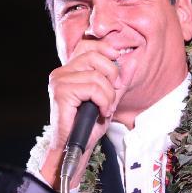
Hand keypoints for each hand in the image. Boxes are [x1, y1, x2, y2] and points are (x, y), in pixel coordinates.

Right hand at [40, 42, 132, 187]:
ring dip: (109, 95)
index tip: (118, 69)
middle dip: (112, 75)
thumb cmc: (88, 124)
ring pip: (96, 75)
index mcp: (69, 70)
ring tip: (106, 108)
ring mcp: (59, 81)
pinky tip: (101, 112)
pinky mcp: (61, 93)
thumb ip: (116, 79)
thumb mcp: (106, 96)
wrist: (75, 147)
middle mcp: (61, 72)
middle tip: (114, 94)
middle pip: (95, 55)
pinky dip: (103, 101)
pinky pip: (93, 88)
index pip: (88, 45)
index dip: (106, 50)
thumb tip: (132, 60)